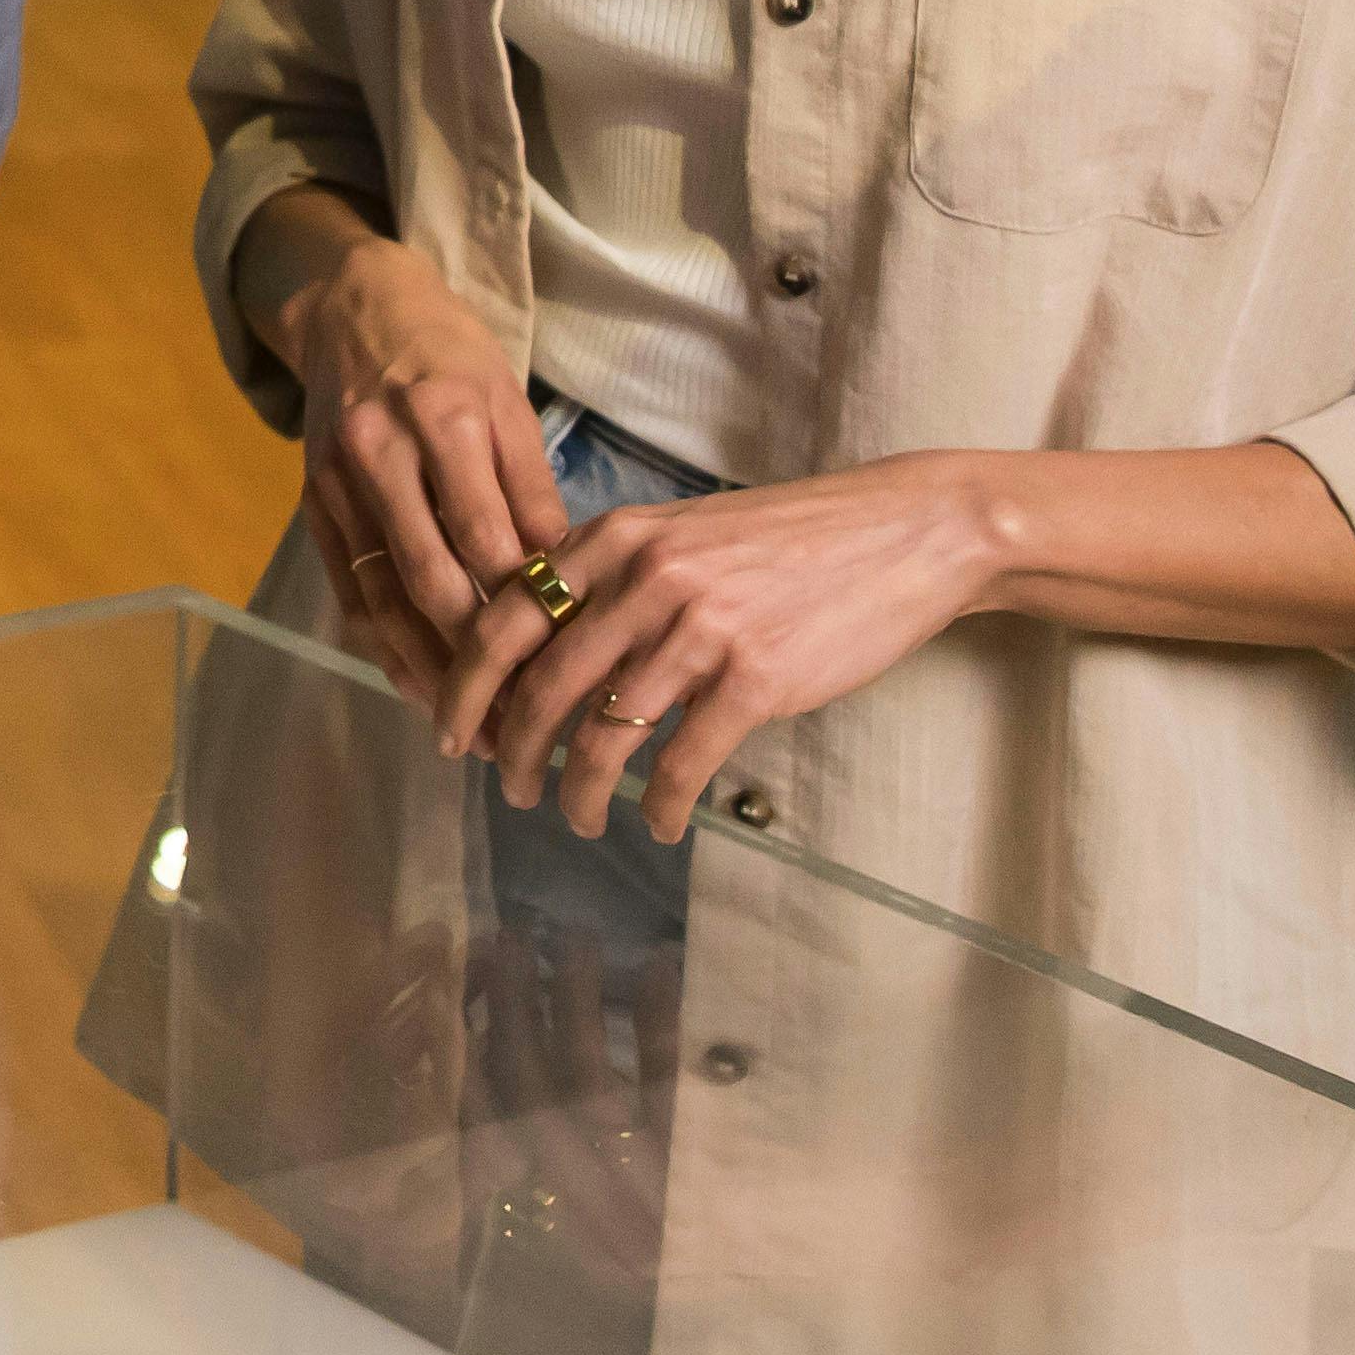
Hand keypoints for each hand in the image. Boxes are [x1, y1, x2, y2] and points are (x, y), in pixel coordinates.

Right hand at [261, 215, 563, 696]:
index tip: (565, 666)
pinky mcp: (313, 504)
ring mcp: (338, 483)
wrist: (352, 307)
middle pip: (431, 581)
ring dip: (426, 671)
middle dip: (478, 661)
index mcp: (445, 418)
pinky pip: (347, 591)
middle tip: (523, 721)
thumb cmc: (449, 354)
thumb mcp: (507, 401)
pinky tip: (417, 686)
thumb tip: (565, 581)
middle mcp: (383, 453)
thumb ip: (531, 489)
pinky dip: (382, 646)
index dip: (524, 610)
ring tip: (471, 727)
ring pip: (383, 598)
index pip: (487, 539)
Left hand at [438, 456, 1004, 842]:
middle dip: (510, 750)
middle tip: (506, 788)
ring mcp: (699, 628)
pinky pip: (681, 762)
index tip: (452, 731)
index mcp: (612, 539)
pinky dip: (659, 805)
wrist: (902, 531)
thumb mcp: (680, 532)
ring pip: (603, 734)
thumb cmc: (788, 539)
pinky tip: (658, 824)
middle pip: (539, 685)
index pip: (503, 619)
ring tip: (577, 818)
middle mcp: (643, 579)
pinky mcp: (755, 677)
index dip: (463, 685)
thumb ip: (611, 577)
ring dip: (578, 791)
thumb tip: (544, 648)